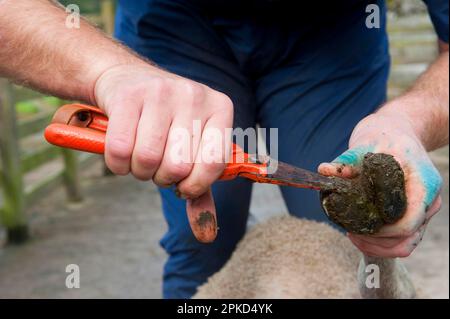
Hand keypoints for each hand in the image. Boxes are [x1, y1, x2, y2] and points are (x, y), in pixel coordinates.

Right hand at [94, 64, 232, 238]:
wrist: (127, 80)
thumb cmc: (165, 123)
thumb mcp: (190, 147)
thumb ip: (200, 189)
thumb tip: (206, 234)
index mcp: (220, 108)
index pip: (215, 162)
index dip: (195, 185)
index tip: (183, 186)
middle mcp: (194, 95)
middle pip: (178, 166)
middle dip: (163, 178)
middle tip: (158, 166)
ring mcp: (161, 92)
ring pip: (148, 159)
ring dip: (139, 172)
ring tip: (141, 158)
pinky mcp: (128, 96)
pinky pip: (120, 151)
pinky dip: (117, 165)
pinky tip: (121, 154)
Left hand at [319, 109, 442, 257]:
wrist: (397, 131)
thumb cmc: (383, 136)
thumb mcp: (365, 142)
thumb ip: (346, 160)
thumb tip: (324, 171)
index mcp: (423, 183)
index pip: (408, 221)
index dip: (381, 230)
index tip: (355, 225)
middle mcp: (428, 200)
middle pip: (406, 238)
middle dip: (374, 240)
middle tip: (348, 231)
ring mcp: (423, 210)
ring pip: (404, 244)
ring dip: (377, 246)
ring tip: (352, 234)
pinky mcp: (412, 215)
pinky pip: (401, 240)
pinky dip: (381, 243)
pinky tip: (359, 234)